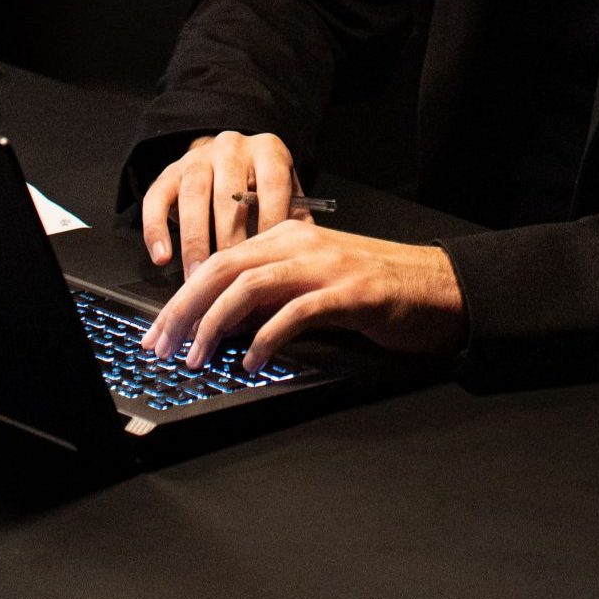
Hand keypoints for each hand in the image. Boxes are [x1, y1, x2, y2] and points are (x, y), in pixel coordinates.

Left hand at [139, 220, 468, 371]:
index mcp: (289, 235)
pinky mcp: (350, 293)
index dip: (182, 297)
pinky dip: (267, 338)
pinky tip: (253, 363)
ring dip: (215, 325)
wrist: (440, 287)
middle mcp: (302, 242)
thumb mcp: (316, 282)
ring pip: (251, 286)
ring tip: (198, 360)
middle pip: (223, 269)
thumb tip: (222, 323)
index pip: (220, 260)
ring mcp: (326, 266)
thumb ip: (273, 294)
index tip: (159, 332)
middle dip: (184, 310)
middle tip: (162, 347)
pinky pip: (296, 312)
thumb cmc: (377, 290)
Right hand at [141, 130, 305, 273]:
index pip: (272, 183)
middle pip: (229, 194)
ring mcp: (197, 158)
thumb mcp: (287, 194)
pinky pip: (156, 200)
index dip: (270, 220)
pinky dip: (156, 230)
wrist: (230, 160)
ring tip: (196, 277)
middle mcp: (232, 147)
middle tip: (229, 278)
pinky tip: (162, 259)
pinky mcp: (168, 173)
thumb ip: (295, 220)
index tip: (266, 259)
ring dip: (194, 241)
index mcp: (268, 150)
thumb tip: (302, 258)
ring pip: (193, 197)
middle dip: (228, 239)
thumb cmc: (263, 189)